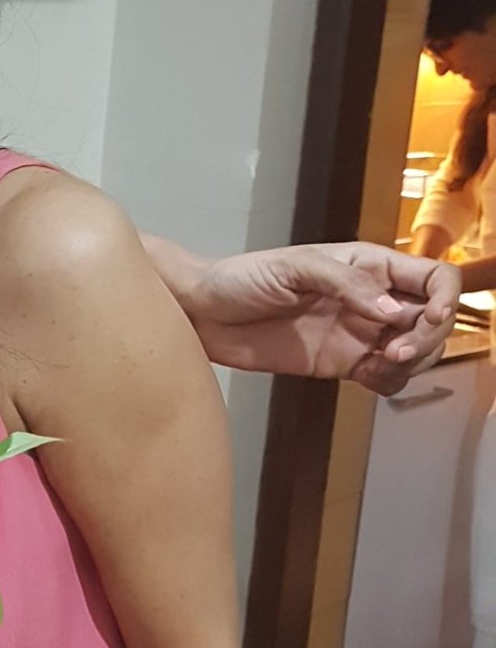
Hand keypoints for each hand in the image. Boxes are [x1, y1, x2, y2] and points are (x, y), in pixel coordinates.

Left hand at [187, 242, 458, 393]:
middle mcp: (372, 299)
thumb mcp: (295, 268)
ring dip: (412, 363)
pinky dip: (390, 382)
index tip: (425, 320)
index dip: (444, 300)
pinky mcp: (342, 364)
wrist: (203, 315)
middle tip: (393, 350)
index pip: (434, 278)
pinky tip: (368, 377)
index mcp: (369, 265)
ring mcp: (360, 333)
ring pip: (416, 352)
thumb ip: (346, 284)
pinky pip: (386, 378)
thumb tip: (390, 312)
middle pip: (433, 320)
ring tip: (380, 363)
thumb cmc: (242, 278)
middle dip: (427, 338)